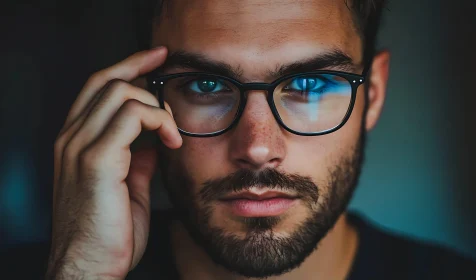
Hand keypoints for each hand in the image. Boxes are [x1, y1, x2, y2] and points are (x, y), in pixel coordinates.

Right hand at [46, 47, 181, 279]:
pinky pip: (132, 117)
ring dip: (155, 105)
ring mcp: (79, 147)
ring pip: (120, 92)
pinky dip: (159, 121)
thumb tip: (157, 138)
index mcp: (76, 142)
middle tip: (167, 62)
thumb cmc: (108, 232)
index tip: (155, 59)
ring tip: (173, 132)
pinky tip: (172, 142)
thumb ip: (138, 157)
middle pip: (105, 80)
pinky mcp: (96, 161)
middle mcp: (71, 138)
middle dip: (140, 65)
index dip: (126, 66)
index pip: (97, 88)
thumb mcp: (127, 185)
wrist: (89, 267)